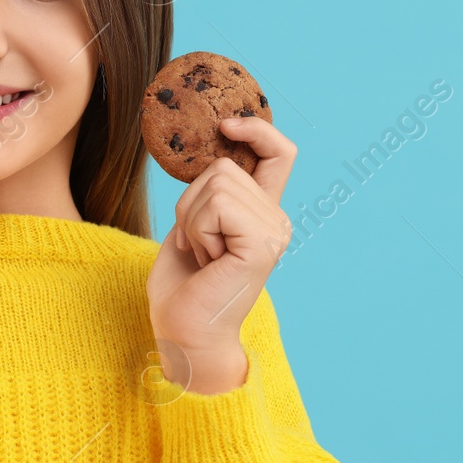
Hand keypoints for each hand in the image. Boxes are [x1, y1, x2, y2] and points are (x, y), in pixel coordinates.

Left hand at [146, 116, 296, 394]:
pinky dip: (196, 231)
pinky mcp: (261, 244)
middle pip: (225, 166)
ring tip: (201, 257)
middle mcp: (276, 220)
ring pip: (216, 183)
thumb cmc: (182, 289)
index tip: (227, 125)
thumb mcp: (193, 226)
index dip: (257, 129)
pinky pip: (215, 206)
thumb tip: (213, 147)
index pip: (279, 153)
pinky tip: (206, 262)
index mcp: (263, 215)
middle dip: (191, 202)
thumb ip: (210, 192)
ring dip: (192, 220)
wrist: (184, 337)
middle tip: (196, 248)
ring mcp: (273, 231)